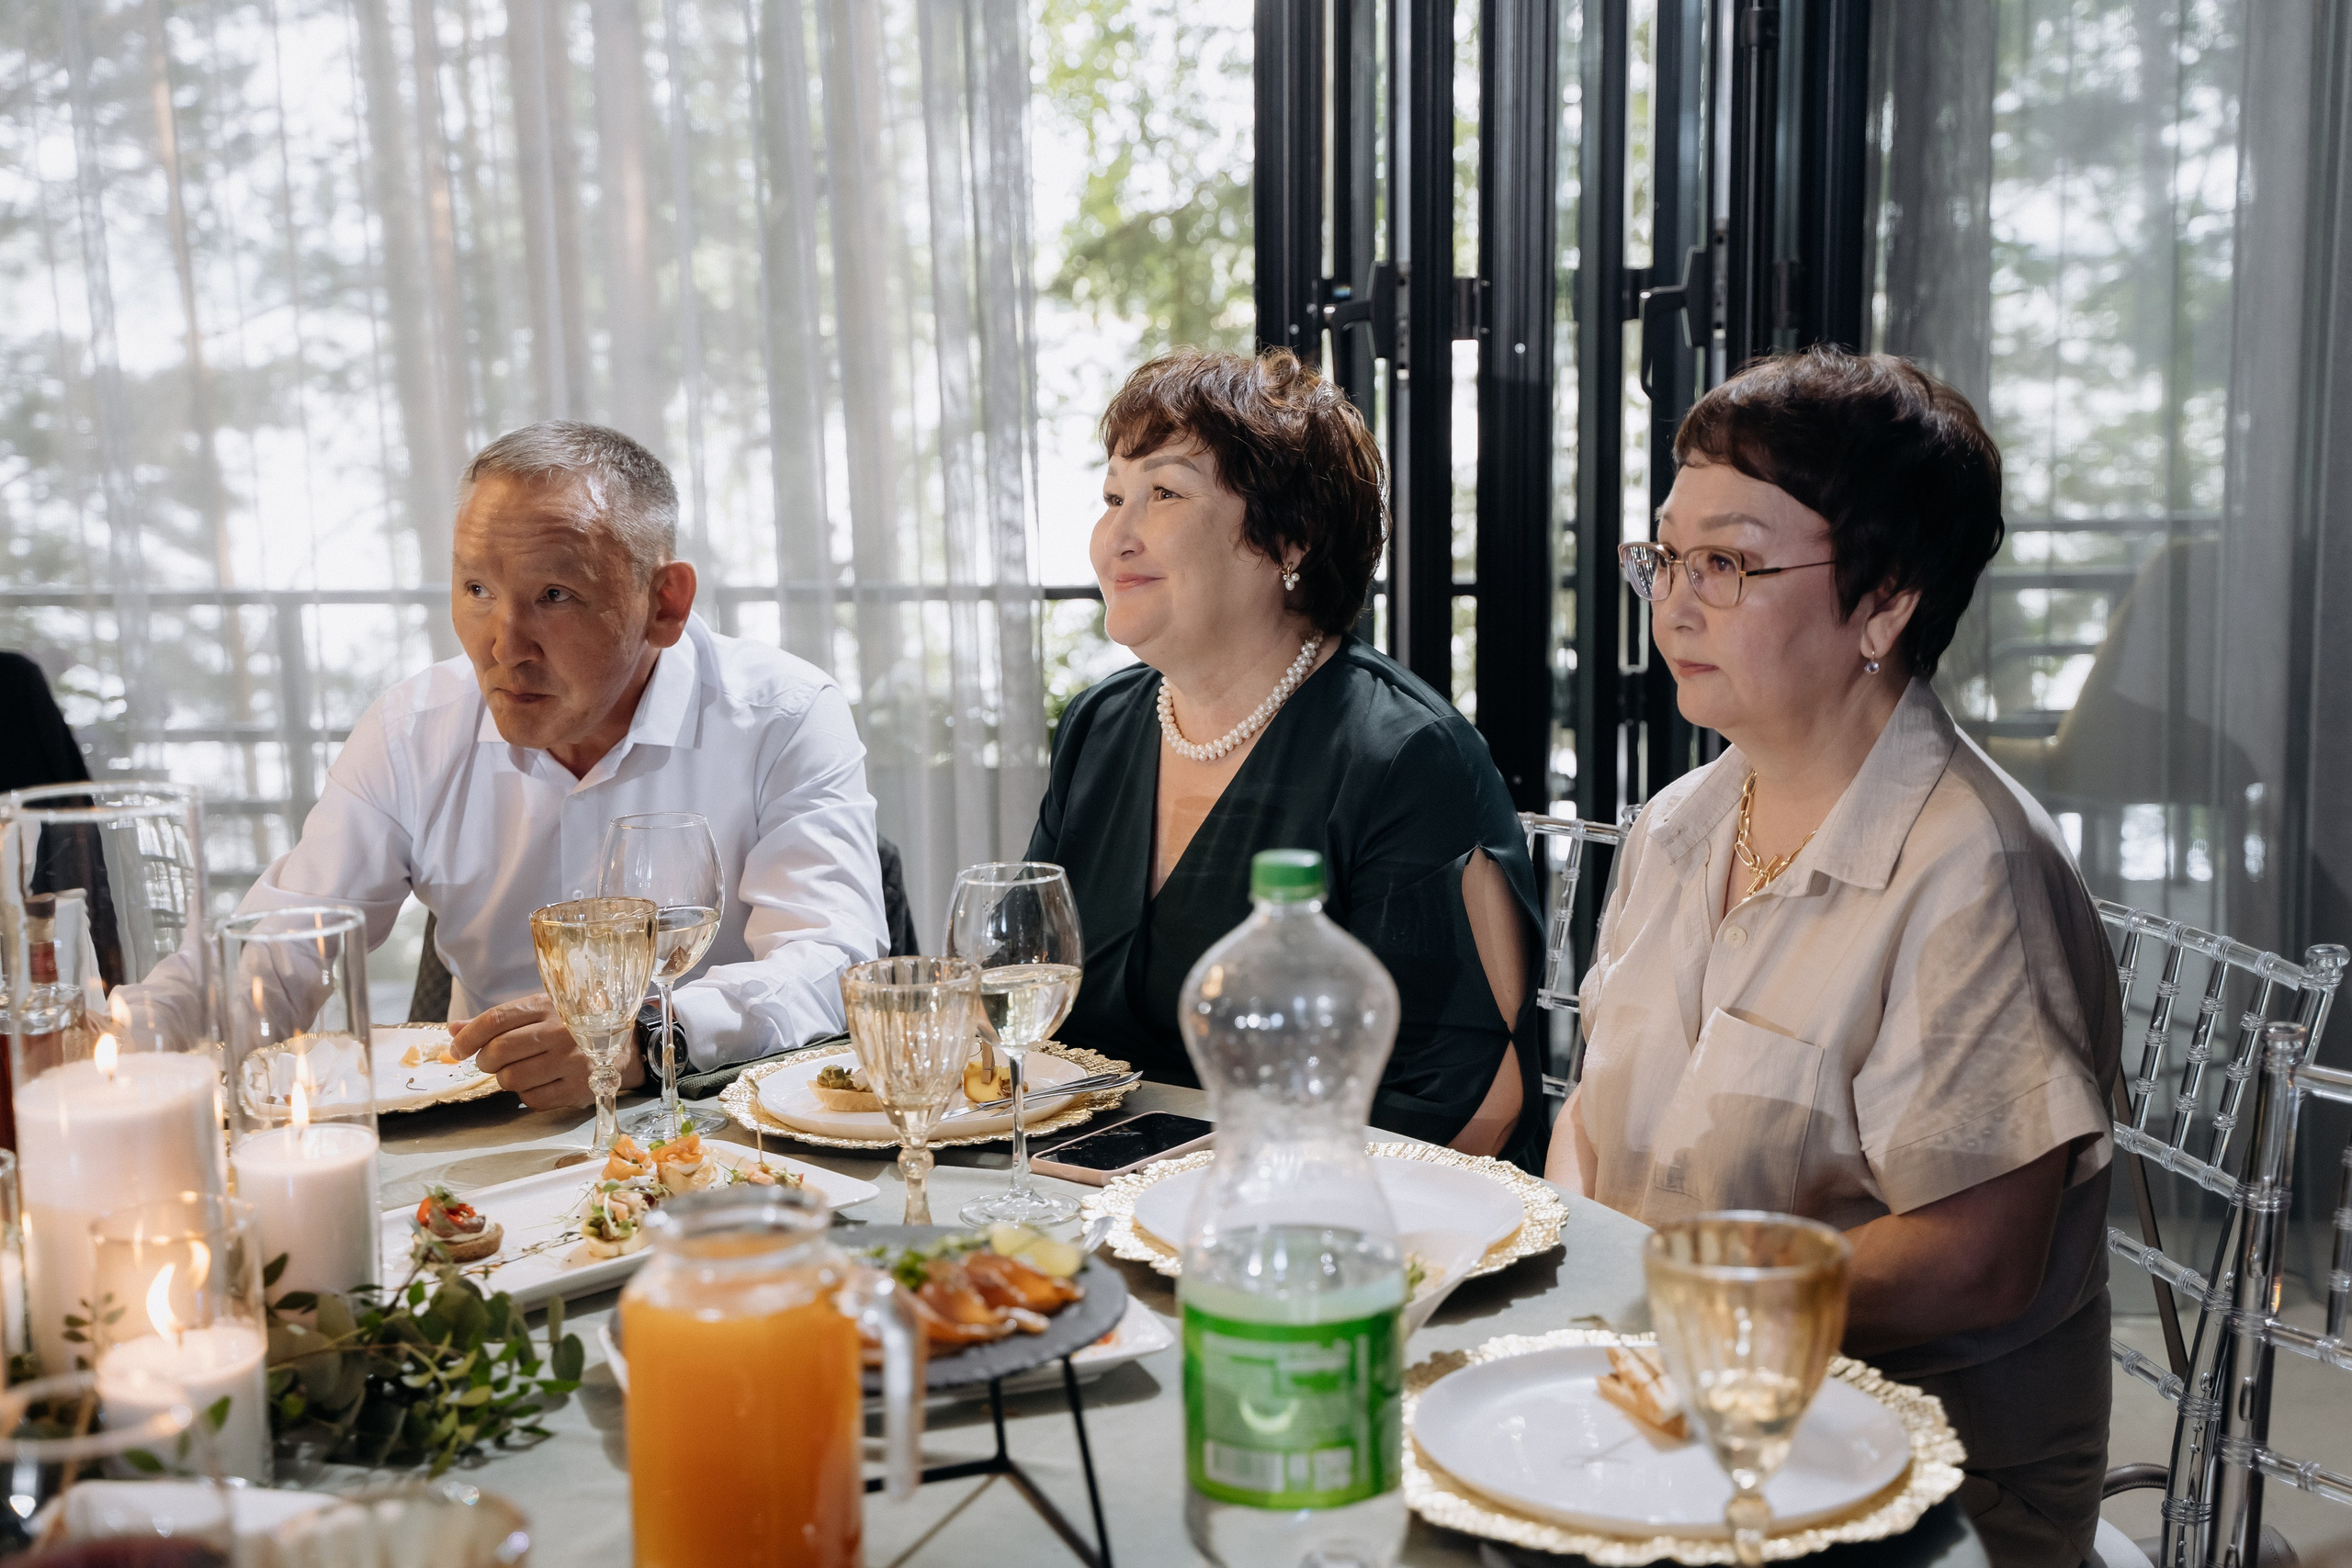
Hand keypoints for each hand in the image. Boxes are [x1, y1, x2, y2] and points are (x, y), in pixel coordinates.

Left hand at [450, 993, 647, 1109]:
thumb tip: (453, 1029)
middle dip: (485, 1060)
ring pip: (512, 1079)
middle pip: (499, 1051)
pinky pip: (531, 1098)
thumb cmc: (573, 1026)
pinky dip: (526, 1093)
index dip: (469, 1036)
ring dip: (505, 1078)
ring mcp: (571, 1062)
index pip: (496, 1019)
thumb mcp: (540, 1012)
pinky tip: (538, 1082)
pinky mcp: (577, 1088)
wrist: (626, 1045)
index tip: (457, 1048)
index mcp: (548, 1006)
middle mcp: (561, 1032)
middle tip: (490, 1061)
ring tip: (518, 1070)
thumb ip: (497, 1021)